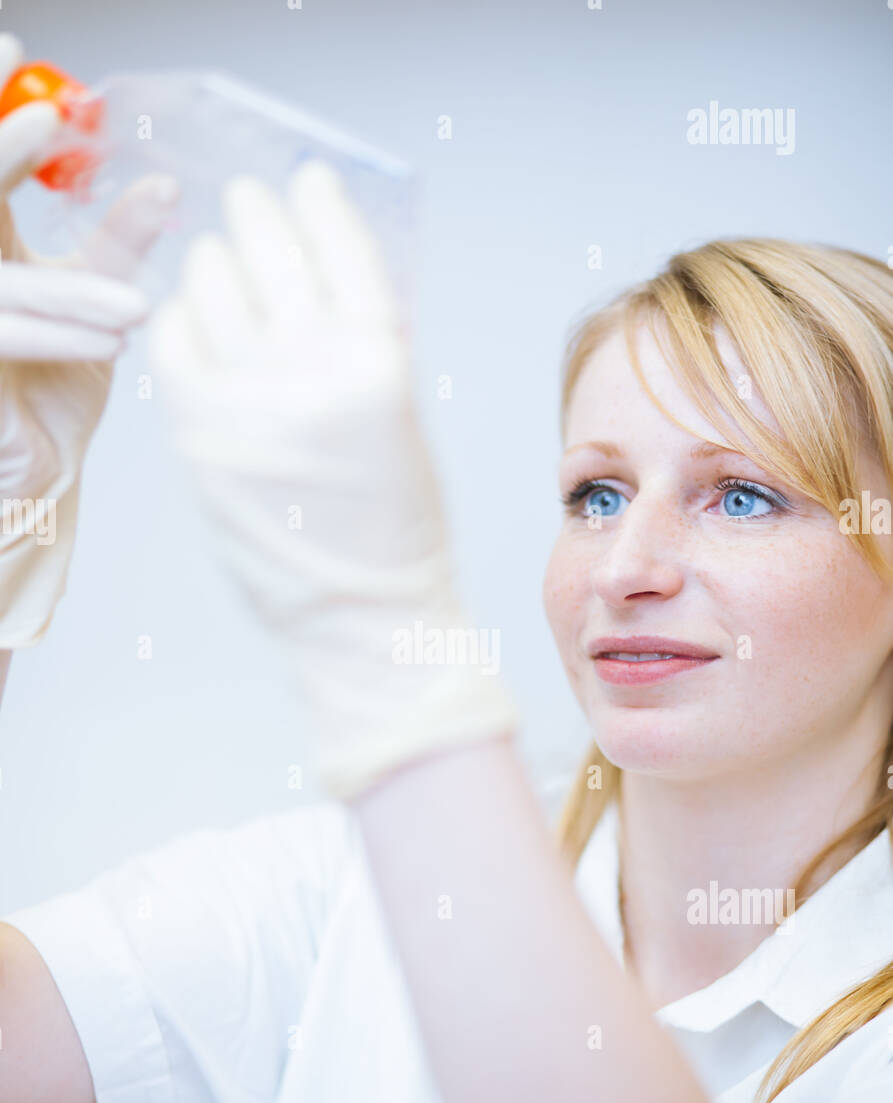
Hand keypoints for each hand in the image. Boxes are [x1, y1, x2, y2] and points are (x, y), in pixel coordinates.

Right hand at [0, 31, 178, 646]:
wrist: (39, 471)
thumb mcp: (94, 297)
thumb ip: (120, 243)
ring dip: (67, 287)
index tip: (11, 45)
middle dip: (0, 151)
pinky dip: (57, 331)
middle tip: (46, 119)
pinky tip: (112, 341)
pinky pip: (1, 330)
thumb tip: (167, 187)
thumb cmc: (56, 385)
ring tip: (133, 309)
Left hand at [148, 159, 516, 797]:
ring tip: (222, 260)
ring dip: (216, 260)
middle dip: (258, 214)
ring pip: (213, 283)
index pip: (342, 247)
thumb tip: (314, 277)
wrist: (364, 617)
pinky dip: (181, 316)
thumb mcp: (402, 418)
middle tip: (249, 201)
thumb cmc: (396, 528)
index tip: (305, 181)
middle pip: (271, 250)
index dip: (318, 203)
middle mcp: (312, 372)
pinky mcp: (199, 434)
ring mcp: (249, 402)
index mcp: (381, 364)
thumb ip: (361, 345)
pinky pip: (173, 339)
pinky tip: (197, 317)